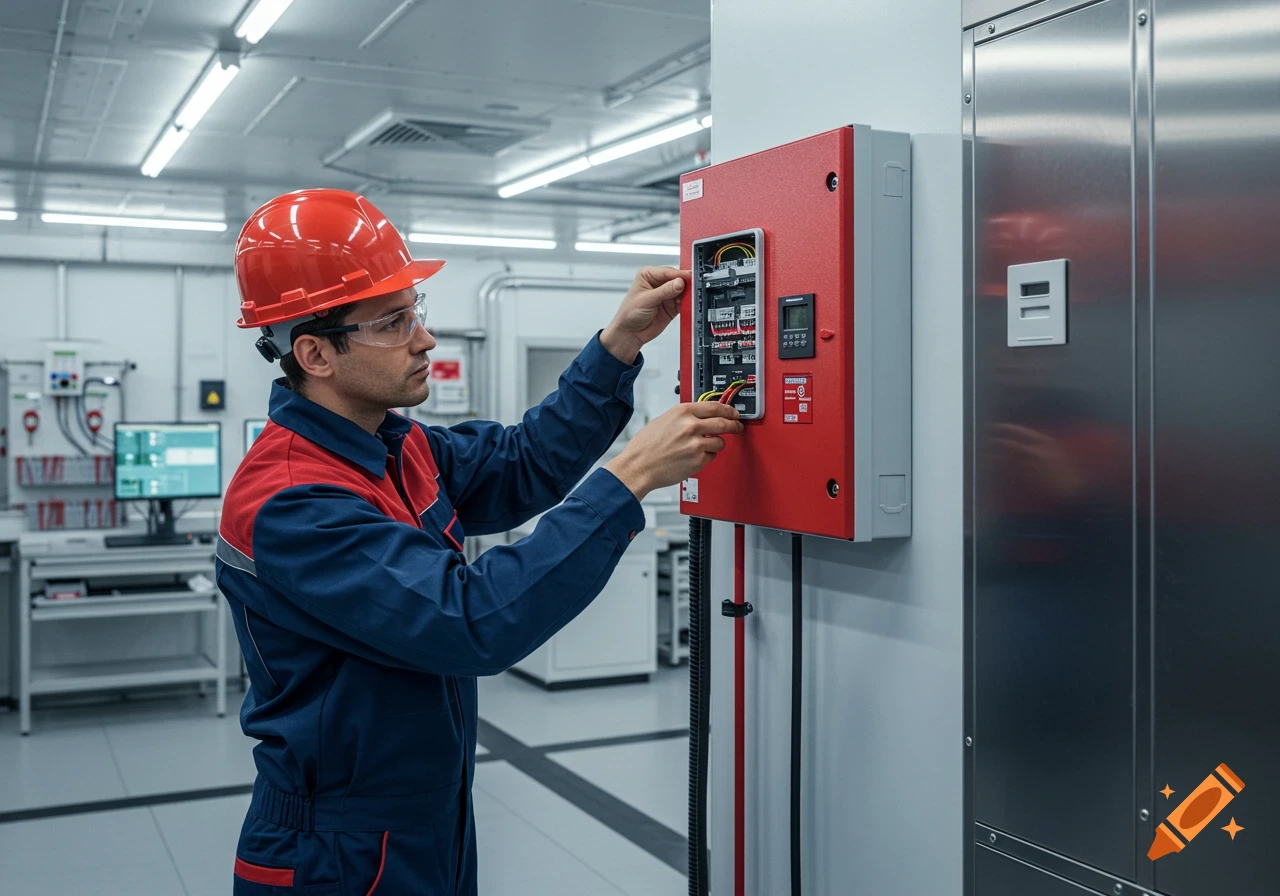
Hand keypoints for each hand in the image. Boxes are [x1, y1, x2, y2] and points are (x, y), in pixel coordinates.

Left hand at [599, 266, 690, 363]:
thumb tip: (680, 282)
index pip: (668, 271)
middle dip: (686, 284)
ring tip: (691, 298)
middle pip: (678, 279)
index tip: (690, 278)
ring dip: (688, 295)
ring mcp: (666, 294)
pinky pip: (684, 302)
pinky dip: (687, 304)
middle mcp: (658, 282)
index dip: (680, 274)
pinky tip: (688, 305)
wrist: (630, 333)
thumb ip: (665, 291)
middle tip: (693, 289)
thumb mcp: (647, 300)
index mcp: (648, 275)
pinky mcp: (672, 305)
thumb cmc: (629, 314)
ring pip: (683, 290)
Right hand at [605, 402, 742, 499]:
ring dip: (717, 443)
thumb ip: (684, 416)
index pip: (715, 406)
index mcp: (682, 412)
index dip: (728, 410)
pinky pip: (712, 456)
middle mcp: (691, 426)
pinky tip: (694, 456)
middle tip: (737, 427)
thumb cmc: (646, 446)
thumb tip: (702, 416)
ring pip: (721, 441)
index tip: (734, 413)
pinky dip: (707, 456)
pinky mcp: (698, 460)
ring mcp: (696, 444)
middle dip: (734, 425)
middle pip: (724, 422)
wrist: (639, 466)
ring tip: (705, 446)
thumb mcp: (664, 420)